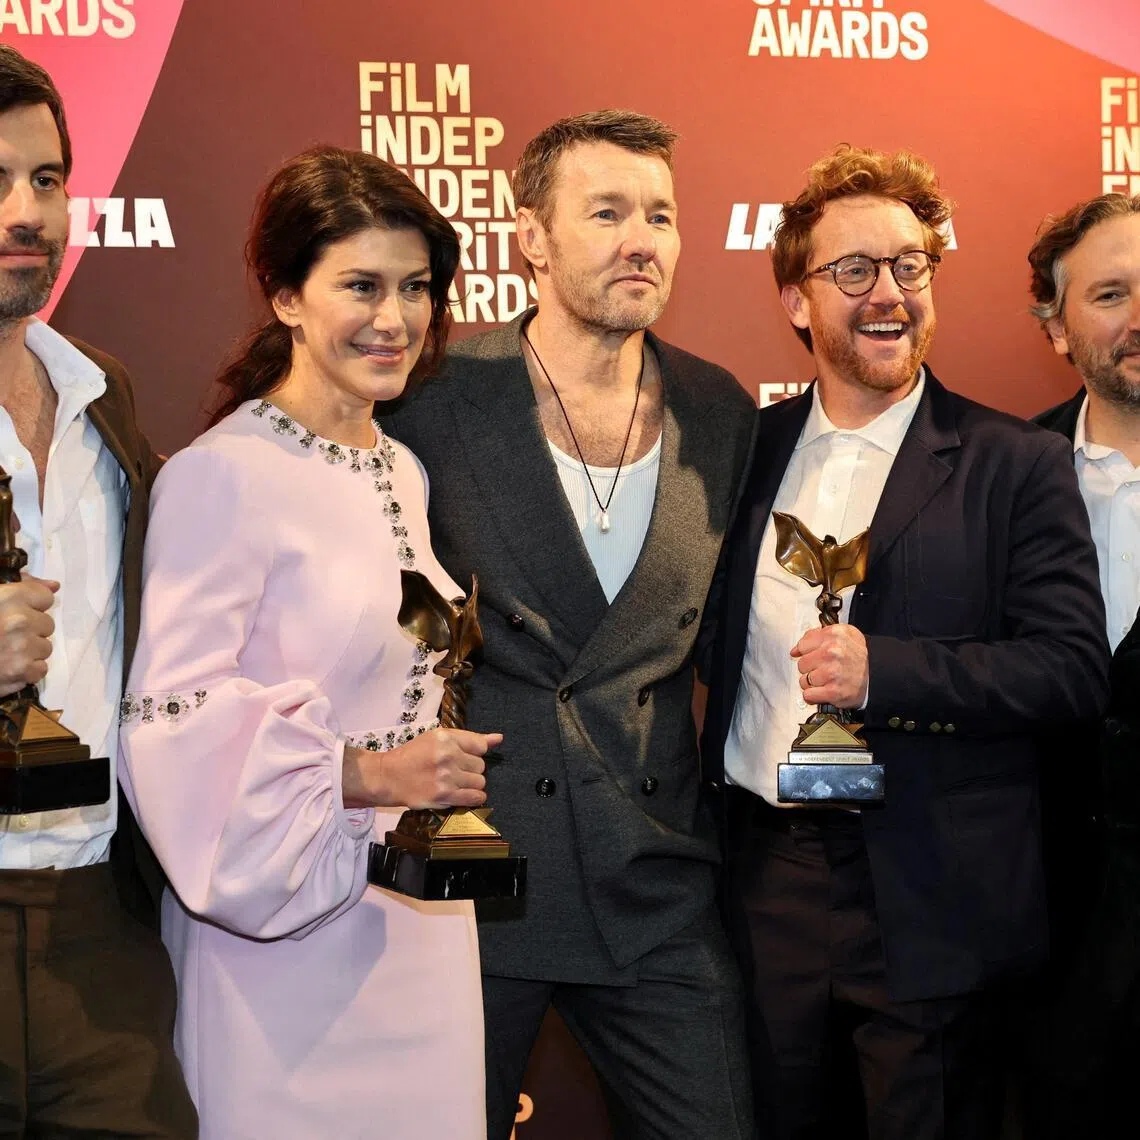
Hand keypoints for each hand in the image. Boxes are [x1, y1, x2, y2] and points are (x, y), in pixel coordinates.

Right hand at [0, 576, 58, 697]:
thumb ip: (20, 588)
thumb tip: (54, 585)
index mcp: (8, 598)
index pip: (45, 597)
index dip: (33, 606)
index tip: (19, 612)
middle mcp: (19, 621)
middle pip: (48, 624)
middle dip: (31, 630)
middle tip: (7, 636)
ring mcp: (22, 647)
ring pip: (45, 647)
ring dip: (30, 651)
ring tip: (6, 652)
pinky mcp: (22, 671)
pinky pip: (41, 669)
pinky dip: (27, 671)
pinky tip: (9, 667)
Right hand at [343, 727, 502, 809]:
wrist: (388, 777)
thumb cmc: (413, 756)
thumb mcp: (437, 738)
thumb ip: (470, 738)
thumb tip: (499, 738)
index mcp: (445, 738)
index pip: (480, 745)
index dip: (473, 753)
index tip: (462, 757)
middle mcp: (447, 755)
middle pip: (481, 765)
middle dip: (471, 769)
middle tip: (454, 771)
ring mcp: (447, 776)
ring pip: (480, 781)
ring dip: (471, 784)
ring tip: (455, 783)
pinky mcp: (445, 795)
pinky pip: (475, 797)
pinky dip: (474, 797)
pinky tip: (462, 794)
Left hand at [791, 625, 868, 709]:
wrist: (878, 674)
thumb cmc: (858, 656)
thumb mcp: (844, 634)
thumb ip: (817, 635)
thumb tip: (796, 649)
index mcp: (833, 635)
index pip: (802, 646)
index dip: (807, 653)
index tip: (813, 656)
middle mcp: (832, 652)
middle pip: (801, 664)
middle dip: (810, 668)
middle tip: (823, 669)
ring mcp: (832, 672)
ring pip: (803, 681)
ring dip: (812, 683)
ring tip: (826, 680)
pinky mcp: (833, 691)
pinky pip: (808, 695)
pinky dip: (814, 695)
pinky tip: (824, 690)